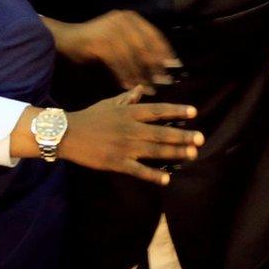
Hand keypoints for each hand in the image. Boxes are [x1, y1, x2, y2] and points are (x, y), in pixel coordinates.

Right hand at [54, 10, 178, 89]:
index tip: (175, 66)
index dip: (165, 51)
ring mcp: (111, 29)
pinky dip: (125, 75)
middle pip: (145, 46)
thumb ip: (138, 49)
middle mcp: (123, 20)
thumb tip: (162, 66)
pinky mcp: (100, 41)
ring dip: (141, 74)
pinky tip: (129, 86)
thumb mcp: (119, 41)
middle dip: (155, 66)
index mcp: (130, 18)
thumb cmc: (95, 43)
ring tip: (148, 89)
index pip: (154, 35)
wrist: (65, 39)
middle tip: (164, 82)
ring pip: (132, 56)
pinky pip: (117, 62)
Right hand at [56, 88, 201, 185]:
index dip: (176, 111)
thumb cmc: (89, 118)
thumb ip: (128, 98)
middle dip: (182, 135)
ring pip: (154, 150)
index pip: (157, 111)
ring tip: (192, 154)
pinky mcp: (117, 162)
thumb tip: (142, 89)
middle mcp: (130, 129)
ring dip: (175, 152)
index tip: (194, 112)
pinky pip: (138, 170)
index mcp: (129, 113)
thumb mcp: (109, 104)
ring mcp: (124, 147)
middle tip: (201, 138)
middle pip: (161, 132)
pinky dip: (153, 175)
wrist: (67, 134)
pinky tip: (166, 179)